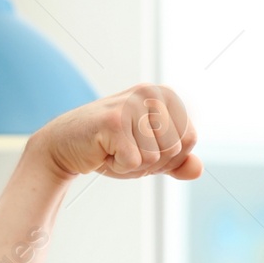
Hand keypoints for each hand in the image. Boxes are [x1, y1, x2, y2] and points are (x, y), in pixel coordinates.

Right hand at [32, 83, 201, 181]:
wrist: (65, 146)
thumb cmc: (111, 148)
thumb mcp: (151, 156)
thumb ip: (178, 162)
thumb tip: (198, 169)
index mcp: (166, 95)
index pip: (189, 140)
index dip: (168, 157)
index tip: (142, 147)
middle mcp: (151, 93)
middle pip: (175, 150)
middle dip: (151, 163)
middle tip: (124, 150)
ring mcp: (132, 104)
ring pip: (154, 158)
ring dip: (133, 166)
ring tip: (113, 149)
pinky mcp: (114, 121)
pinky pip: (134, 162)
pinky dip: (118, 167)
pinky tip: (103, 152)